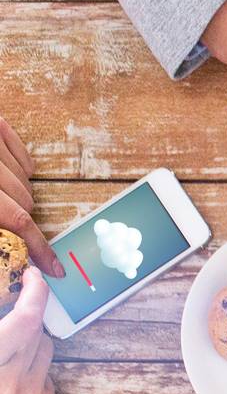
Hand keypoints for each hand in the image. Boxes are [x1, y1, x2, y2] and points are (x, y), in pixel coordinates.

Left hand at [0, 116, 62, 276]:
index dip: (38, 247)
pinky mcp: (0, 127)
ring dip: (15, 195)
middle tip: (1, 220)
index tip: (53, 266)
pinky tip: (3, 174)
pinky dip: (20, 172)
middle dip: (17, 218)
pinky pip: (26, 161)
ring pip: (26, 184)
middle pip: (25, 204)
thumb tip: (2, 237)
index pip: (17, 220)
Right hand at [0, 268, 54, 393]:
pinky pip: (47, 378)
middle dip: (23, 320)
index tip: (33, 277)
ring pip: (45, 353)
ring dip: (28, 344)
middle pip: (36, 332)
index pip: (24, 320)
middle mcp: (14, 382)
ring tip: (4, 352)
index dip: (34, 292)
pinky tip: (9, 379)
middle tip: (7, 319)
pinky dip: (32, 371)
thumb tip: (7, 316)